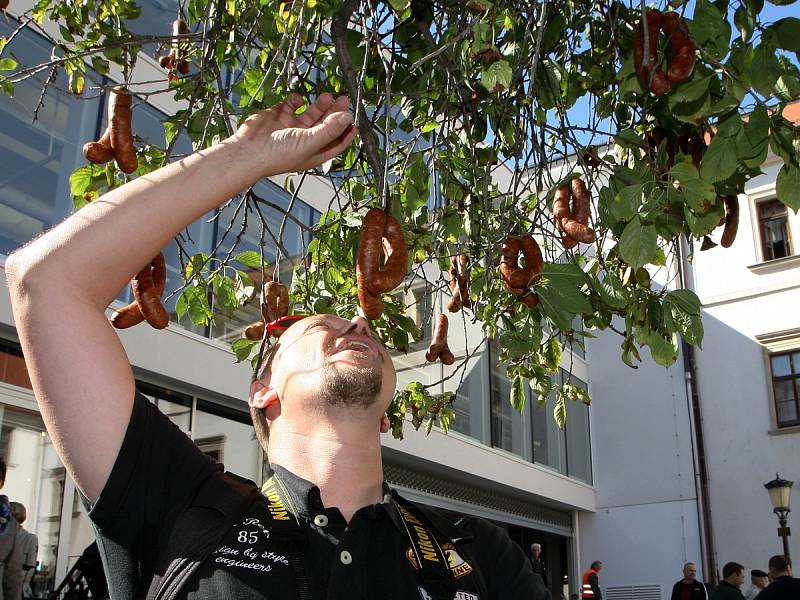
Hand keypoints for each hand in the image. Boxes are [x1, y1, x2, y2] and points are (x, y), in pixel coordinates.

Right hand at [233, 93, 356, 177]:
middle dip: (335, 113)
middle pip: (326, 125)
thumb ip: (330, 129)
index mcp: (315, 152)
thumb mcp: (309, 142)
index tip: (355, 118)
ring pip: (311, 114)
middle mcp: (305, 141)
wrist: (248, 151)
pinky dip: (295, 101)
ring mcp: (292, 128)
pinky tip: (296, 100)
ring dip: (319, 105)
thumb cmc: (278, 154)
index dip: (347, 132)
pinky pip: (291, 106)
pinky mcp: (278, 117)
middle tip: (343, 99)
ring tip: (326, 96)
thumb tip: (348, 117)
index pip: (337, 142)